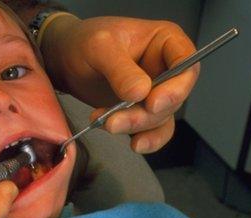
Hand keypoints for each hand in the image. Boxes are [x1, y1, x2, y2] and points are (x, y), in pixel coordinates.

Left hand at [41, 15, 199, 152]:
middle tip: (116, 121)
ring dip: (137, 126)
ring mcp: (155, 91)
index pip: (187, 64)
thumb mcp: (98, 48)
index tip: (152, 102)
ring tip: (107, 124)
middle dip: (146, 114)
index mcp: (165, 41)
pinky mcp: (141, 110)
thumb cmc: (82, 42)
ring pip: (160, 117)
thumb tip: (141, 93)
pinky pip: (152, 130)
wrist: (63, 60)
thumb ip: (120, 69)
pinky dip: (145, 139)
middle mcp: (165, 67)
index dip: (177, 87)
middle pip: (173, 97)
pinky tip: (133, 144)